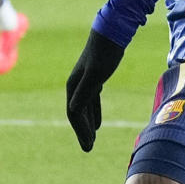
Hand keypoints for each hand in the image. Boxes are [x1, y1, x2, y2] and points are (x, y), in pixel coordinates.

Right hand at [64, 29, 126, 151]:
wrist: (111, 34)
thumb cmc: (105, 54)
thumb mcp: (96, 75)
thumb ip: (84, 92)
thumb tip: (73, 110)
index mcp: (73, 86)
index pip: (74, 114)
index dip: (80, 131)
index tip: (89, 145)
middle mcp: (75, 86)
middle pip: (77, 114)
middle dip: (82, 132)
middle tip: (89, 149)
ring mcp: (84, 82)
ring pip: (83, 109)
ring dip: (87, 125)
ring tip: (91, 141)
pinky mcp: (94, 79)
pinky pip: (91, 101)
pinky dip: (93, 113)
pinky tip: (97, 124)